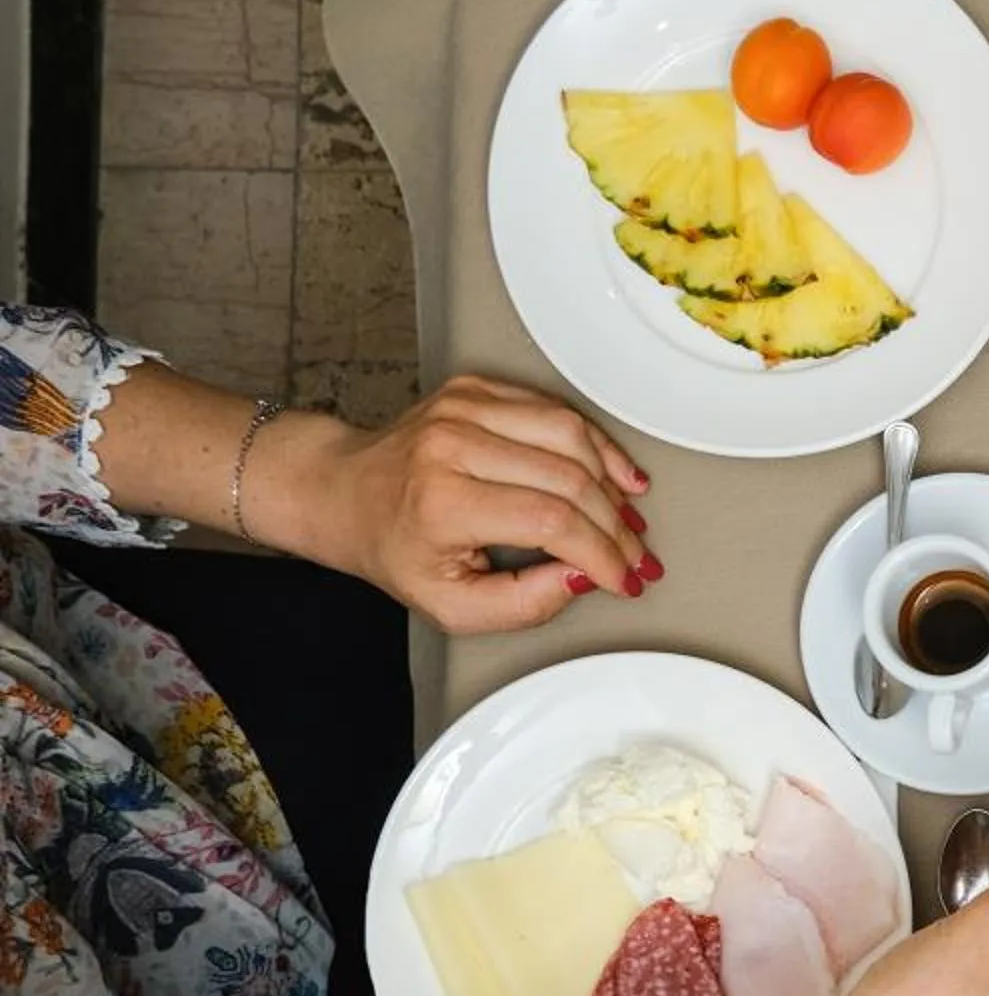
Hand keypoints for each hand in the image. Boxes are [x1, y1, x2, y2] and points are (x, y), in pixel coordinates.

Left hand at [288, 375, 660, 632]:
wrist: (344, 492)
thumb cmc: (394, 547)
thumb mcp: (451, 606)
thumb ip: (522, 604)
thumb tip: (581, 578)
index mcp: (442, 500)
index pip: (551, 521)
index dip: (603, 554)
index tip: (624, 578)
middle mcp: (452, 443)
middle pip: (570, 478)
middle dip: (617, 526)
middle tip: (636, 556)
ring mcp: (464, 407)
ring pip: (572, 435)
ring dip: (614, 481)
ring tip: (630, 516)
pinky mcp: (476, 389)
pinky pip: (556, 409)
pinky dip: (595, 444)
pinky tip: (613, 474)